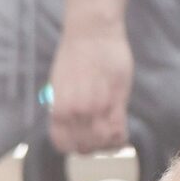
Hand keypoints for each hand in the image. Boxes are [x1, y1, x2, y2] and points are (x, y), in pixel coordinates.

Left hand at [47, 22, 133, 155]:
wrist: (92, 32)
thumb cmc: (75, 54)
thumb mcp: (59, 84)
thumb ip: (64, 107)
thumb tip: (70, 125)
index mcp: (58, 108)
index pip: (63, 145)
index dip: (72, 146)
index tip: (79, 141)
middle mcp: (76, 112)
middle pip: (85, 148)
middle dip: (91, 146)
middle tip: (98, 136)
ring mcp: (97, 108)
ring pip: (103, 143)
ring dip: (107, 142)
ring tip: (109, 132)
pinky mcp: (117, 101)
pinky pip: (119, 132)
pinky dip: (120, 137)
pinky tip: (120, 129)